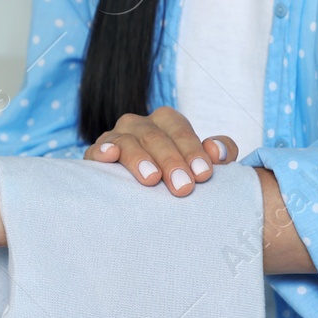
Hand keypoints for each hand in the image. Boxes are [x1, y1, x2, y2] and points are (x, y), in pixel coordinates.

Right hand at [84, 106, 237, 195]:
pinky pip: (96, 150)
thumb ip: (222, 152)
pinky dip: (103, 151)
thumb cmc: (179, 176)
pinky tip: (110, 157)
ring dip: (140, 159)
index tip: (203, 175)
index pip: (181, 131)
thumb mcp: (203, 162)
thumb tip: (219, 151)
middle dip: (172, 161)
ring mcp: (116, 137)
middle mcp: (140, 124)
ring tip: (152, 179)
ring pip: (128, 141)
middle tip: (183, 187)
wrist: (141, 196)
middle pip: (156, 137)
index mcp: (167, 121)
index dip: (193, 151)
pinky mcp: (95, 155)